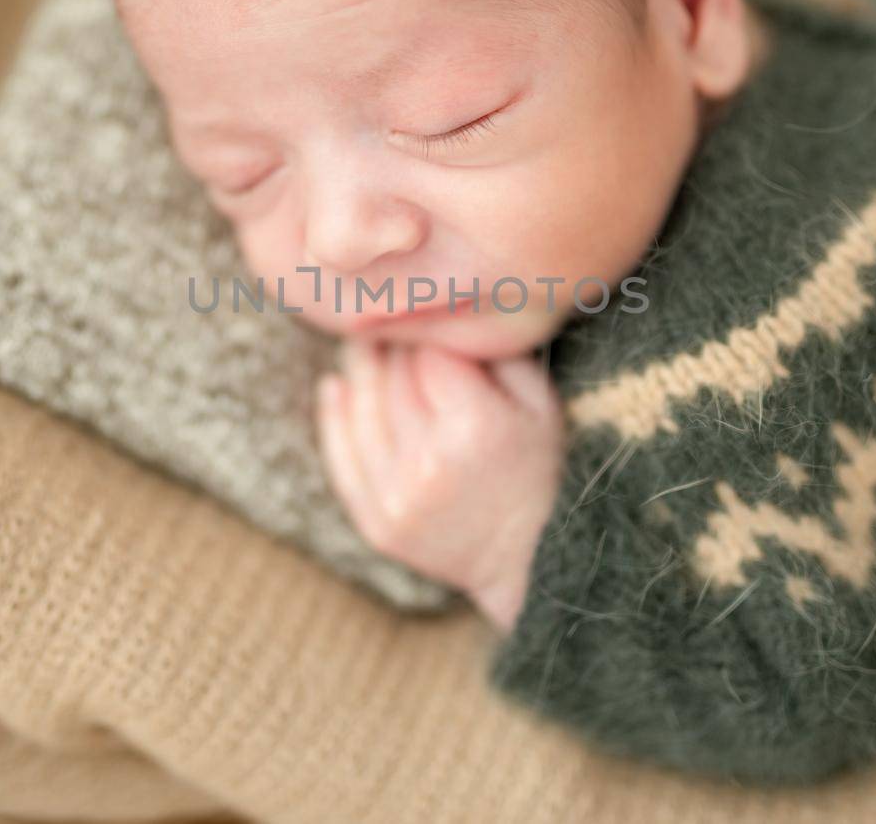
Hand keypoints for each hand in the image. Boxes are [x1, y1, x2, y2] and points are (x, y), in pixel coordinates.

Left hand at [315, 340, 564, 630]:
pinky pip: (341, 457)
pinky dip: (334, 416)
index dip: (425, 331)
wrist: (529, 560)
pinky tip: (335, 385)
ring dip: (359, 370)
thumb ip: (496, 354)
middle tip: (390, 323)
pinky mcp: (375, 523)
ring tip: (363, 346)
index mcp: (474, 426)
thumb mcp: (541, 403)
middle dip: (393, 346)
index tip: (424, 320)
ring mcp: (396, 497)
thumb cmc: (539, 469)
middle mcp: (428, 462)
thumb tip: (446, 314)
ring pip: (360, 408)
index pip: (428, 352)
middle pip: (390, 376)